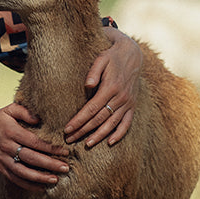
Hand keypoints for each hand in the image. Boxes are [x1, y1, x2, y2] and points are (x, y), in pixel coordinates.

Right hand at [0, 102, 69, 188]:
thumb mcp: (9, 109)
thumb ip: (25, 111)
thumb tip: (40, 118)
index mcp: (11, 131)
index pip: (34, 142)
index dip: (50, 148)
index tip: (65, 151)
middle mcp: (7, 147)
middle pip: (31, 158)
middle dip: (49, 164)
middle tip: (66, 168)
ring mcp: (3, 159)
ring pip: (23, 172)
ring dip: (40, 177)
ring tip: (55, 180)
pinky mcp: (1, 168)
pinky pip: (15, 179)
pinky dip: (28, 185)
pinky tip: (41, 188)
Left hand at [64, 27, 141, 147]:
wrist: (133, 53)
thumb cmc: (112, 56)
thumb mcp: (102, 58)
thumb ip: (94, 71)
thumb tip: (87, 85)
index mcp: (110, 87)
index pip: (91, 109)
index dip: (78, 120)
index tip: (67, 129)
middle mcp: (120, 97)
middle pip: (99, 119)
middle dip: (83, 130)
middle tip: (69, 140)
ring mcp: (128, 103)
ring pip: (112, 124)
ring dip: (99, 136)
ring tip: (86, 144)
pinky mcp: (132, 105)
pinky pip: (127, 123)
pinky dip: (120, 134)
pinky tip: (110, 142)